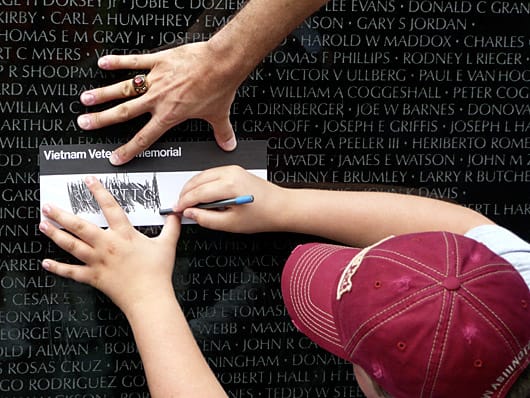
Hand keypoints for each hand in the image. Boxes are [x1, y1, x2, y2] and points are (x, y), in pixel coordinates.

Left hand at [39, 176, 180, 314]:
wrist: (149, 297)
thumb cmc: (157, 273)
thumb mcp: (168, 245)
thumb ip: (171, 227)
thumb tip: (176, 214)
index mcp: (124, 235)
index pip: (110, 207)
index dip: (99, 192)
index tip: (88, 181)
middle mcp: (107, 245)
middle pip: (79, 226)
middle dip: (62, 214)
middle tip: (48, 206)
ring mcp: (97, 261)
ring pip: (71, 245)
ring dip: (55, 234)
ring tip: (43, 224)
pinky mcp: (93, 277)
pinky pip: (72, 272)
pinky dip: (57, 268)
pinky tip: (46, 262)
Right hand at [77, 41, 239, 164]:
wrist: (221, 63)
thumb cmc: (219, 87)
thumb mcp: (219, 115)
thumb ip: (222, 132)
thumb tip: (228, 144)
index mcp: (170, 115)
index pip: (144, 138)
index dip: (128, 150)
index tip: (115, 157)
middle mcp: (158, 99)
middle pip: (124, 113)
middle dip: (102, 120)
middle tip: (85, 123)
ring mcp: (156, 79)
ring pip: (123, 89)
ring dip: (103, 94)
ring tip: (85, 99)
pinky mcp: (159, 61)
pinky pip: (135, 61)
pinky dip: (118, 61)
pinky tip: (103, 63)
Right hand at [176, 165, 288, 233]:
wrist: (281, 207)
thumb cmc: (263, 215)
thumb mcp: (231, 224)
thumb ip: (207, 219)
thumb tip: (191, 214)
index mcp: (229, 186)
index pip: (197, 193)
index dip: (184, 202)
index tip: (177, 210)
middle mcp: (230, 173)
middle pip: (197, 181)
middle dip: (185, 193)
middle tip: (180, 207)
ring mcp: (233, 169)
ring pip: (202, 175)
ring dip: (192, 187)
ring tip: (189, 202)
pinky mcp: (235, 170)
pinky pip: (211, 174)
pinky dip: (202, 183)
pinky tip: (201, 195)